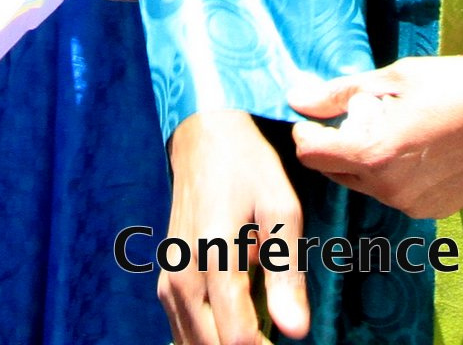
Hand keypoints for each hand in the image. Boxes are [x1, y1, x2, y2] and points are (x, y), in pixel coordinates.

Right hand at [160, 109, 308, 344]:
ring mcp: (169, 280)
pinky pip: (182, 329)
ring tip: (257, 333)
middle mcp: (182, 276)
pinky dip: (206, 339)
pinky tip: (232, 325)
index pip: (237, 337)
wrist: (204, 138)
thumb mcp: (281, 209)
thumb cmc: (248, 170)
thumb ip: (286, 273)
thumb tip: (297, 332)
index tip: (286, 342)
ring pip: (191, 344)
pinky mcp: (165, 280)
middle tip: (272, 339)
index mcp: (215, 257)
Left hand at [287, 55, 462, 220]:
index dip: (307, 130)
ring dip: (367, 159)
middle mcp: (388, 189)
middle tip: (368, 113)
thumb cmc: (455, 84)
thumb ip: (339, 93)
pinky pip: (394, 193)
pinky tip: (422, 148)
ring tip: (400, 127)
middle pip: (333, 171)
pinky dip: (395, 174)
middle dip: (338, 144)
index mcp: (373, 154)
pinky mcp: (432, 212)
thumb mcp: (394, 77)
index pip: (309, 153)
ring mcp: (411, 206)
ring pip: (364, 184)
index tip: (319, 113)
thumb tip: (295, 96)